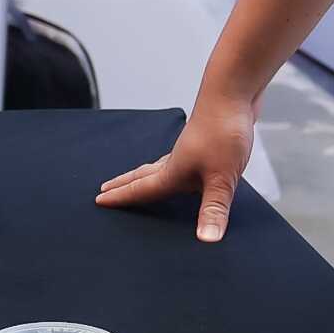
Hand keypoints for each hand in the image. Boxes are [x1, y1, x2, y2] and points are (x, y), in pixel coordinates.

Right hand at [94, 91, 257, 240]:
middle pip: (144, 174)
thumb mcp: (221, 177)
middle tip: (106, 188)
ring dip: (145, 174)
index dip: (121, 197)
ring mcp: (190, 149)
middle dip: (125, 184)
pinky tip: (186, 169)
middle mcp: (177, 160)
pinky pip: (180, 160)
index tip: (99, 200)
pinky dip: (170, 167)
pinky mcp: (204, 142)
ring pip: (160, 166)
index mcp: (173, 171)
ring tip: (137, 179)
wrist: (234, 91)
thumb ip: (214, 209)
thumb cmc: (224, 131)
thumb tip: (206, 240)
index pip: (141, 188)